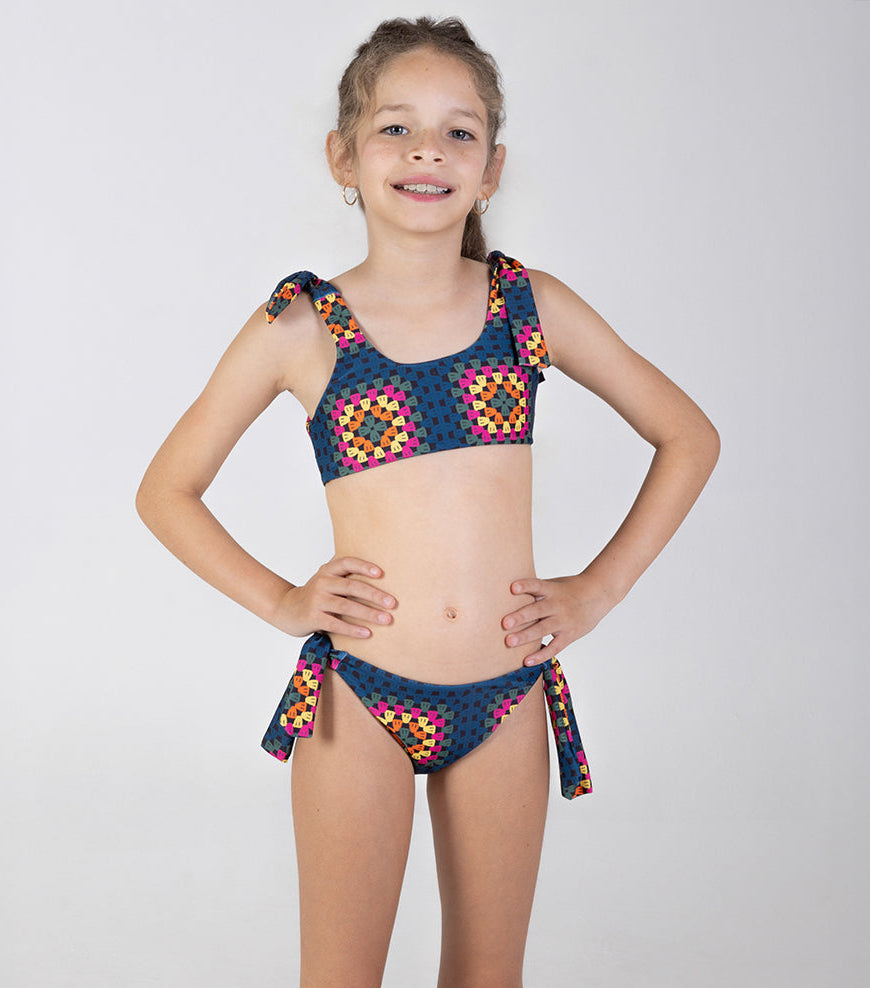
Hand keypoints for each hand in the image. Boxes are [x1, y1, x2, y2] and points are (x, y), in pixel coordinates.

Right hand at [271, 556, 396, 637]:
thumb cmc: (316, 594)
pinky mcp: (313, 617)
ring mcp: (316, 600)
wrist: (286, 609)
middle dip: (374, 595)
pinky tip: (367, 633)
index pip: (347, 563)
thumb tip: (381, 572)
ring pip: (346, 606)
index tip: (381, 574)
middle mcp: (322, 582)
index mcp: (328, 570)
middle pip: (351, 586)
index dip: (364, 566)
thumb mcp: (327, 580)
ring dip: (368, 613)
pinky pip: (336, 624)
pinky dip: (352, 629)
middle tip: (393, 603)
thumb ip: (346, 575)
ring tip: (386, 620)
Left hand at [502, 572, 615, 664]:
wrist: (598, 594)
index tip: (512, 587)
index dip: (525, 586)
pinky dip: (541, 655)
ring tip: (509, 641)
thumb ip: (535, 589)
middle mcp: (557, 605)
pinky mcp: (569, 634)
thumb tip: (507, 592)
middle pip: (537, 610)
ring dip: (525, 636)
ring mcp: (564, 621)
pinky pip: (554, 647)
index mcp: (552, 589)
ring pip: (543, 629)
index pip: (537, 585)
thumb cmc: (570, 588)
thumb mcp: (555, 584)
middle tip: (504, 623)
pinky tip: (526, 661)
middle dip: (520, 616)